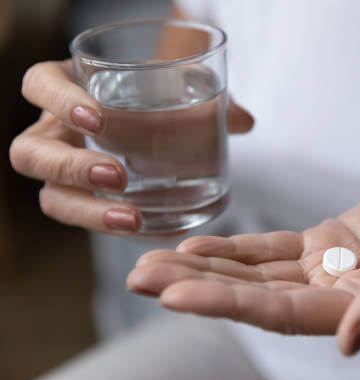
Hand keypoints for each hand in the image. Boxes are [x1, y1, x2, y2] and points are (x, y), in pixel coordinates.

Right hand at [9, 60, 253, 233]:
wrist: (155, 112)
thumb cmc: (158, 92)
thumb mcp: (180, 85)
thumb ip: (210, 100)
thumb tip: (244, 122)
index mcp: (70, 89)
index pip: (40, 84)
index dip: (59, 101)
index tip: (99, 120)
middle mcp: (56, 130)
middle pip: (31, 153)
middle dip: (69, 167)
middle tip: (117, 177)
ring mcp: (64, 168)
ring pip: (50, 196)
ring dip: (86, 210)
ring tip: (130, 218)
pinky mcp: (83, 198)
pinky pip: (81, 218)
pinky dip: (108, 226)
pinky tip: (147, 231)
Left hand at [127, 166, 359, 353]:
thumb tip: (352, 344)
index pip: (282, 313)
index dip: (227, 303)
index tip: (172, 295)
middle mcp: (337, 297)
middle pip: (256, 297)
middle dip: (197, 289)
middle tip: (137, 279)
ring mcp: (330, 270)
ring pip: (257, 274)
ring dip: (205, 269)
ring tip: (151, 264)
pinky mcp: (330, 242)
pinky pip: (275, 249)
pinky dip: (237, 249)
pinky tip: (199, 246)